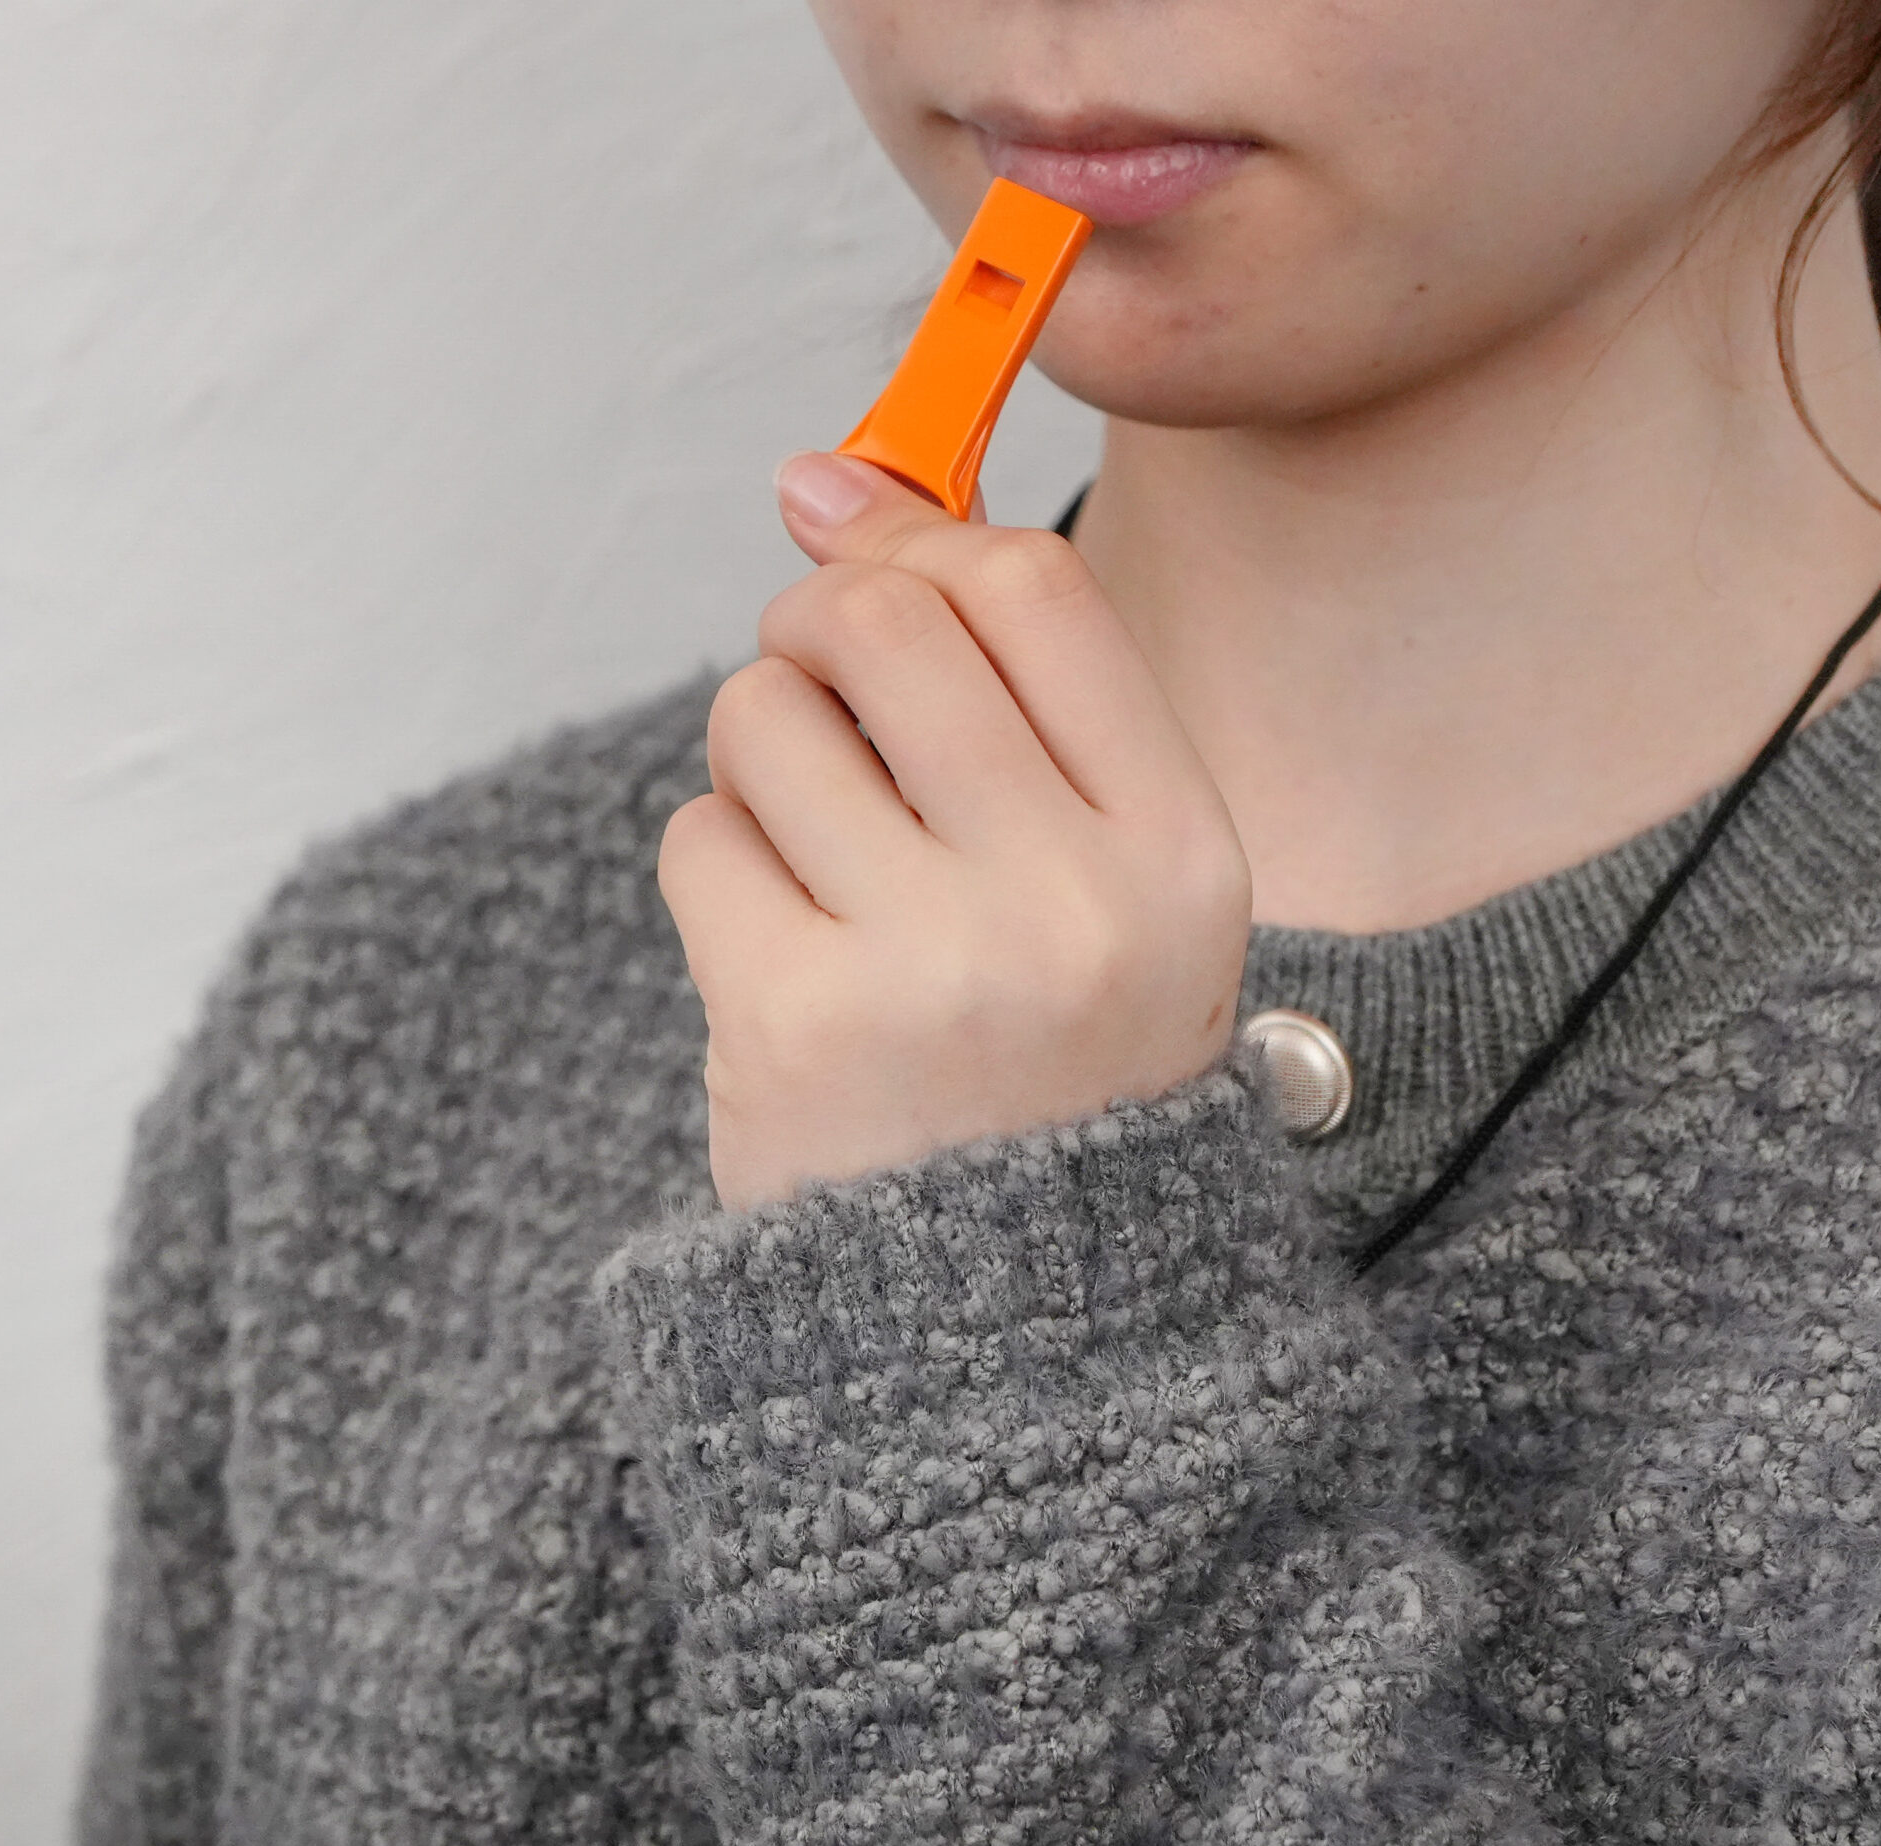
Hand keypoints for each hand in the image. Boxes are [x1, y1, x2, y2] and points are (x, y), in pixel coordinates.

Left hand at [659, 452, 1253, 1210]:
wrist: (1015, 1329)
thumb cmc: (1053, 1068)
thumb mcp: (1109, 885)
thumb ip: (1005, 690)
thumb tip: (827, 481)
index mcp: (1181, 852)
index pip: (1034, 588)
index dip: (925, 542)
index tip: (872, 559)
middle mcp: (1073, 897)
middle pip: (886, 621)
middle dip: (816, 624)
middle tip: (816, 691)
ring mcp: (932, 964)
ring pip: (767, 715)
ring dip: (762, 755)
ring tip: (816, 855)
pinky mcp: (795, 1025)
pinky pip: (699, 838)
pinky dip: (720, 869)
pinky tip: (783, 952)